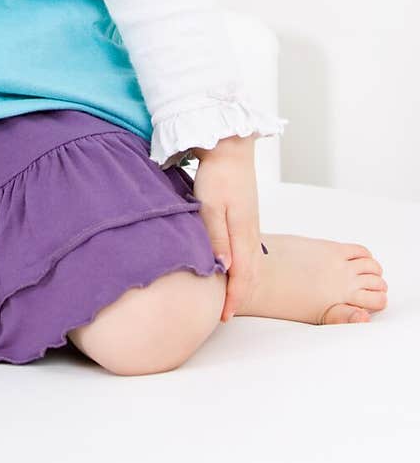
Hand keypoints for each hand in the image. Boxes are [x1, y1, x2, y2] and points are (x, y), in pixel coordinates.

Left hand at [191, 135, 263, 321]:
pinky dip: (245, 266)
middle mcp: (250, 232)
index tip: (224, 316)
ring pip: (252, 263)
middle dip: (241, 295)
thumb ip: (217, 238)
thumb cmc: (217, 174)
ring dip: (244, 282)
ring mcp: (251, 224)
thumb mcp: (210, 206)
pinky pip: (250, 251)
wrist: (230, 147)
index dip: (234, 297)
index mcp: (243, 232)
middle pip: (251, 273)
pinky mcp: (247, 217)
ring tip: (232, 297)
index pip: (242, 275)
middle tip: (226, 313)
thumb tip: (225, 269)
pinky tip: (235, 268)